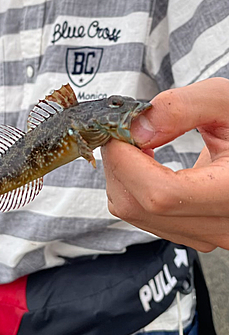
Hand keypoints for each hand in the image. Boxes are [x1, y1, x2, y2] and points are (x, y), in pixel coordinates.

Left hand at [102, 78, 228, 251]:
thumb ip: (181, 108)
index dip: (126, 161)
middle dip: (119, 165)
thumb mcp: (225, 100)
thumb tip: (137, 129)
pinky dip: (134, 187)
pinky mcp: (196, 232)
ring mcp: (209, 234)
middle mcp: (223, 223)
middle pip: (139, 207)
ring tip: (144, 146)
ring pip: (135, 214)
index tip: (118, 132)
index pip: (160, 194)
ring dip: (124, 176)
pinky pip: (145, 216)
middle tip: (127, 133)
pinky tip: (151, 165)